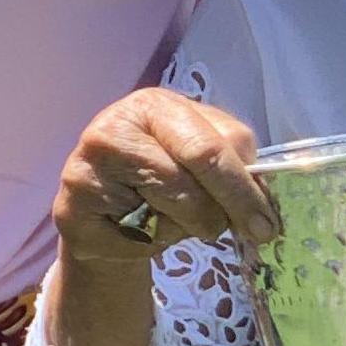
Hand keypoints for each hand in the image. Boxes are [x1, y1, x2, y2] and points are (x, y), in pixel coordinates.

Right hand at [54, 89, 278, 278]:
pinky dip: (152, 240)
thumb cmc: (154, 189)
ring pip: (178, 199)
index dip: (250, 181)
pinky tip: (138, 228)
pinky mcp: (76, 198)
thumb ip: (228, 169)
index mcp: (159, 105)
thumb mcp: (194, 168)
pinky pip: (138, 229)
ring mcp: (94, 156)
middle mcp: (123, 120)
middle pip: (202, 158)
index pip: (220, 139)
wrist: (97, 220)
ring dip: (192, 224)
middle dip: (235, 200)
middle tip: (258, 232)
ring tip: (174, 222)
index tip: (269, 217)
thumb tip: (265, 196)